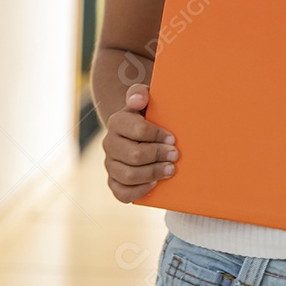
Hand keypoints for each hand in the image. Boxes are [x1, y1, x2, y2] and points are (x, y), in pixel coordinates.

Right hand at [102, 83, 177, 202]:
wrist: (140, 133)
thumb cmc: (148, 114)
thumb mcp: (147, 99)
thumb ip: (140, 92)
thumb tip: (138, 99)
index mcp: (117, 121)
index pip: (137, 130)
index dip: (157, 135)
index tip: (172, 138)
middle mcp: (109, 143)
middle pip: (134, 155)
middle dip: (158, 155)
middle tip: (175, 155)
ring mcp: (110, 164)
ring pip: (128, 175)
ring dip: (153, 173)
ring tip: (170, 170)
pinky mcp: (113, 181)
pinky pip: (121, 193)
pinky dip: (139, 191)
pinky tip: (154, 184)